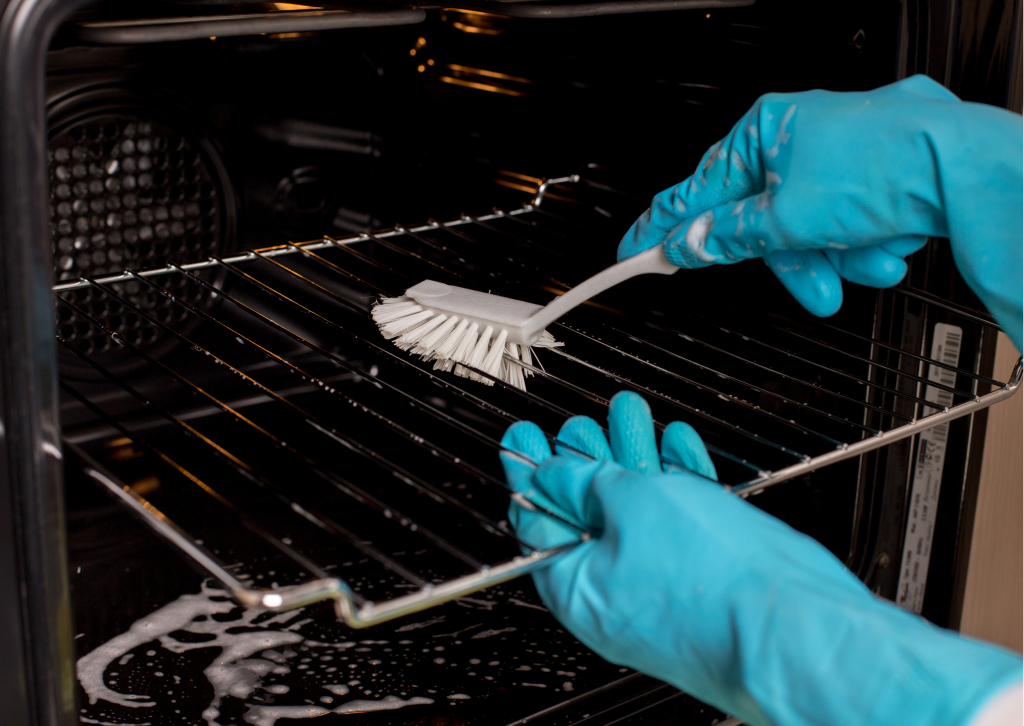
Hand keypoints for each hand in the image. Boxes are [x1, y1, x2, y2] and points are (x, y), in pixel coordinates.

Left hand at [501, 391, 1022, 725]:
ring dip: (633, 457)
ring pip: (637, 512)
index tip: (524, 440)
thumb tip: (552, 472)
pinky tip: (675, 448)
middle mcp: (614, 595)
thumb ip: (583, 482)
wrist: (795, 623)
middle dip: (585, 457)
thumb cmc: (713, 580)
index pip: (536, 520)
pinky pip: (678, 524)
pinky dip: (674, 482)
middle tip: (581, 424)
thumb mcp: (629, 503)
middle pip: (586, 512)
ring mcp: (661, 589)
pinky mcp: (704, 579)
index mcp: (576, 587)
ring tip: (631, 415)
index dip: (529, 470)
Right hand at [617, 75, 1022, 348]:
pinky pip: (843, 225)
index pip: (694, 188)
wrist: (969, 168)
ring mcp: (838, 153)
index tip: (632, 252)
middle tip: (802, 280)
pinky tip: (882, 247)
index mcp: (764, 129)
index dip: (660, 226)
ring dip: (834, 258)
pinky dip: (861, 246)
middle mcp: (798, 135)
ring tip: (860, 265)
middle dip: (791, 260)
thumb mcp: (786, 216)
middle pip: (761, 218)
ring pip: (808, 229)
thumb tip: (689, 244)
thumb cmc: (884, 166)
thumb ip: (728, 236)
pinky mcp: (872, 173)